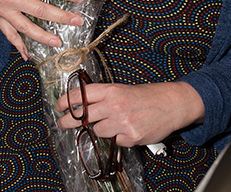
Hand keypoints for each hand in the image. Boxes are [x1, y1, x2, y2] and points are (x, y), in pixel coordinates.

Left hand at [55, 80, 204, 146]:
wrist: (172, 104)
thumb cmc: (148, 95)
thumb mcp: (123, 89)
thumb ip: (105, 97)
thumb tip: (85, 107)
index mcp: (111, 90)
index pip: (82, 95)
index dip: (66, 100)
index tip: (59, 105)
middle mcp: (114, 105)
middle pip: (83, 116)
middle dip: (68, 121)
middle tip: (61, 123)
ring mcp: (122, 122)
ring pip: (98, 131)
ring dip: (102, 129)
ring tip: (114, 123)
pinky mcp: (130, 137)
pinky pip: (115, 141)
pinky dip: (119, 137)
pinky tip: (129, 129)